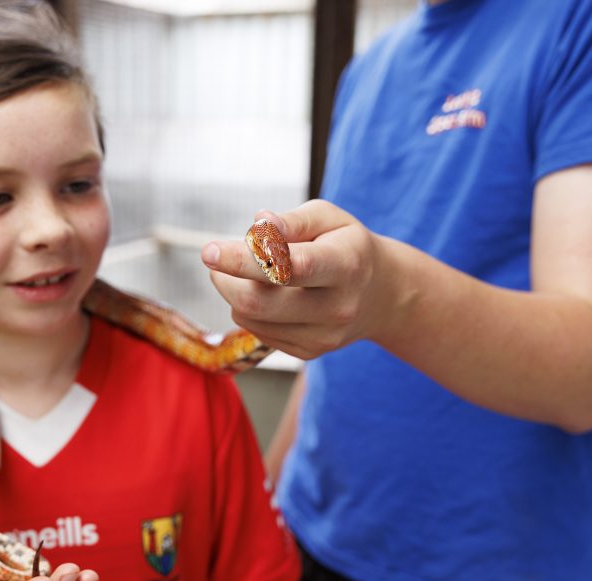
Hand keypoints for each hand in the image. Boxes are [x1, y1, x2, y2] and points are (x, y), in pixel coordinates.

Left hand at [201, 199, 392, 358]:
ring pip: (252, 318)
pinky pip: (258, 331)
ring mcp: (323, 336)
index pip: (290, 267)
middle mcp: (337, 307)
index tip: (208, 251)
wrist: (382, 296)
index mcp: (345, 265)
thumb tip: (258, 223)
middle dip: (225, 278)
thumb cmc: (346, 246)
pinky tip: (267, 294)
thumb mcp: (330, 218)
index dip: (245, 260)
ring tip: (246, 272)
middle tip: (215, 258)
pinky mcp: (309, 352)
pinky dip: (248, 310)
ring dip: (233, 292)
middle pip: (260, 302)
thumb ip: (293, 221)